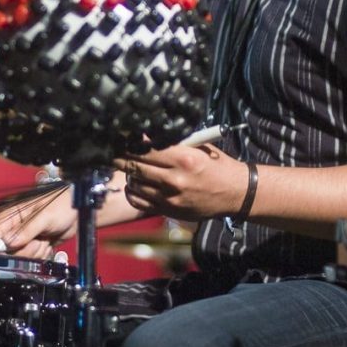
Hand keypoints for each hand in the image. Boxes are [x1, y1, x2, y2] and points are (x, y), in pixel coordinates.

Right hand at [0, 184, 77, 258]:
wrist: (78, 211)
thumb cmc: (62, 205)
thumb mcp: (44, 216)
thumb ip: (26, 230)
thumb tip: (8, 242)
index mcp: (13, 214)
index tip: (6, 256)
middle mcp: (16, 226)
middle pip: (7, 250)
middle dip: (24, 250)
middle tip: (38, 240)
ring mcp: (25, 237)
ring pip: (20, 256)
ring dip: (35, 251)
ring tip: (46, 238)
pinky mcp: (34, 245)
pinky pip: (31, 258)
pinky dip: (41, 254)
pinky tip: (48, 243)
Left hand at [115, 144, 249, 221]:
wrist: (235, 193)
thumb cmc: (217, 166)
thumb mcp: (198, 147)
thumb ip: (173, 143)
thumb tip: (145, 135)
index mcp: (183, 159)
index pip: (145, 149)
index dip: (128, 142)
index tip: (119, 137)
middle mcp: (175, 179)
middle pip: (135, 166)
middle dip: (119, 156)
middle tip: (111, 150)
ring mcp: (171, 198)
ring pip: (134, 184)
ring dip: (127, 174)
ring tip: (127, 166)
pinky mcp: (169, 211)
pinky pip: (139, 202)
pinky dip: (132, 192)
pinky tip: (134, 184)